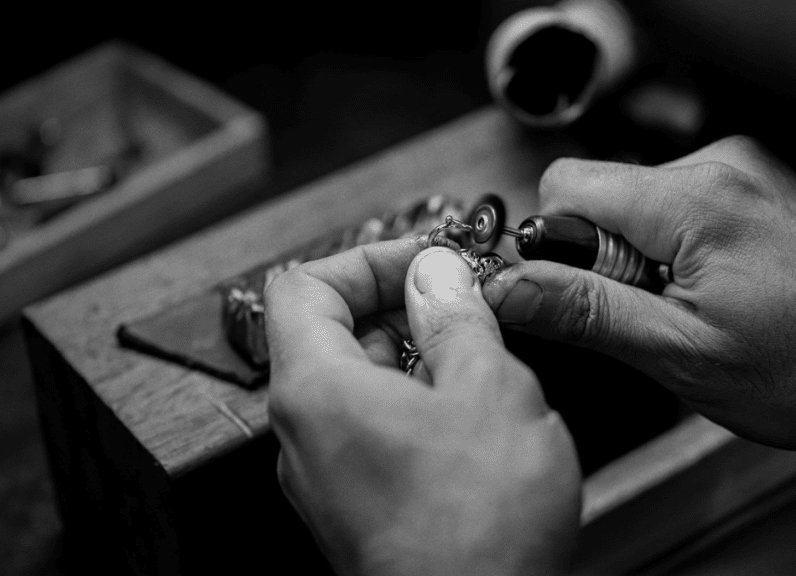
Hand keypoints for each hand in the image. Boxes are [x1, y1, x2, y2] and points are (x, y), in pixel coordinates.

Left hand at [265, 239, 580, 575]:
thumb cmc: (476, 531)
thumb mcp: (489, 390)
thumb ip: (456, 317)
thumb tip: (438, 275)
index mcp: (318, 390)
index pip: (306, 284)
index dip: (370, 260)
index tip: (427, 263)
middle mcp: (306, 432)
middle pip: (333, 333)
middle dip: (403, 307)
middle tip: (466, 305)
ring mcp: (327, 473)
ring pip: (360, 383)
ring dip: (416, 358)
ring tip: (481, 364)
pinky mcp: (356, 503)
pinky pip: (373, 428)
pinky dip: (416, 404)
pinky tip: (472, 419)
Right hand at [482, 136, 795, 459]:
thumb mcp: (678, 354)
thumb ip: (584, 311)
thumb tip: (506, 287)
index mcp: (695, 198)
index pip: (565, 185)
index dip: (556, 247)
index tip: (585, 297)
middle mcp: (721, 166)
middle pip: (601, 193)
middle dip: (604, 258)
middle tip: (653, 316)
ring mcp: (745, 172)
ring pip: (637, 203)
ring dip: (642, 258)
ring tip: (695, 310)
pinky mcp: (757, 187)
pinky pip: (678, 206)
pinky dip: (676, 251)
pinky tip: (717, 293)